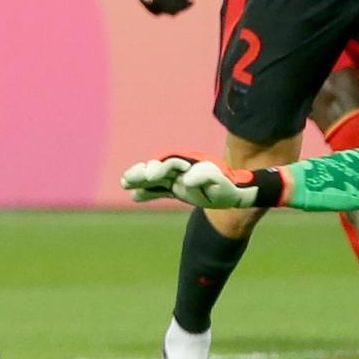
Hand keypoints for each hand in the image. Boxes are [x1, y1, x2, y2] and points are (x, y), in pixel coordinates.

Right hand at [120, 156, 260, 208]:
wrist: (234, 192)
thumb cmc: (228, 187)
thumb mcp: (220, 182)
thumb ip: (205, 177)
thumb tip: (186, 178)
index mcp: (192, 164)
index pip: (173, 163)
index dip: (161, 167)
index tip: (150, 175)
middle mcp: (182, 169)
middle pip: (158, 168)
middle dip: (143, 172)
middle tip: (127, 179)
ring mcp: (178, 178)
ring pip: (155, 178)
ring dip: (140, 180)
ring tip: (124, 182)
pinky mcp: (176, 189)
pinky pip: (158, 189)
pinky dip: (147, 192)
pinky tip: (134, 196)